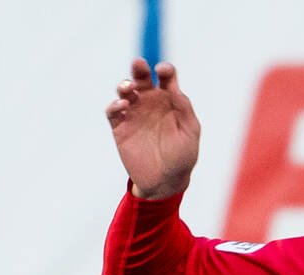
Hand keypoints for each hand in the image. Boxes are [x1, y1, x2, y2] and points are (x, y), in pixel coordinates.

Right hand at [105, 59, 201, 199]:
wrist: (165, 181)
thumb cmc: (182, 156)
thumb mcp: (190, 132)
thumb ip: (184, 108)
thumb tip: (175, 88)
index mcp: (169, 101)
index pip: (166, 78)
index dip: (165, 70)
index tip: (163, 70)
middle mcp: (150, 103)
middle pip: (142, 78)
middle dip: (139, 69)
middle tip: (139, 64)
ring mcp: (134, 114)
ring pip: (125, 91)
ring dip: (125, 85)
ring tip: (129, 88)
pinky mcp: (120, 127)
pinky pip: (113, 111)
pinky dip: (115, 105)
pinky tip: (123, 106)